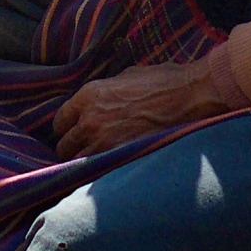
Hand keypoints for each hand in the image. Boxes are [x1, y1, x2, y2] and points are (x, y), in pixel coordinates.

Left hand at [53, 61, 234, 158]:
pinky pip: (98, 173)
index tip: (73, 132)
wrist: (190, 96)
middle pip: (64, 146)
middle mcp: (90, 120)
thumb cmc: (163, 81)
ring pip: (77, 164)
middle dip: (72, 148)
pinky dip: (99, 174)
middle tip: (83, 150)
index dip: (67, 127)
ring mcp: (105, 143)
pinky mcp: (122, 159)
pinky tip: (107, 170)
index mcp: (89, 95)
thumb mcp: (127, 76)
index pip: (60, 121)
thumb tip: (100, 101)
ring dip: (84, 164)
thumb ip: (106, 91)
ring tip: (95, 164)